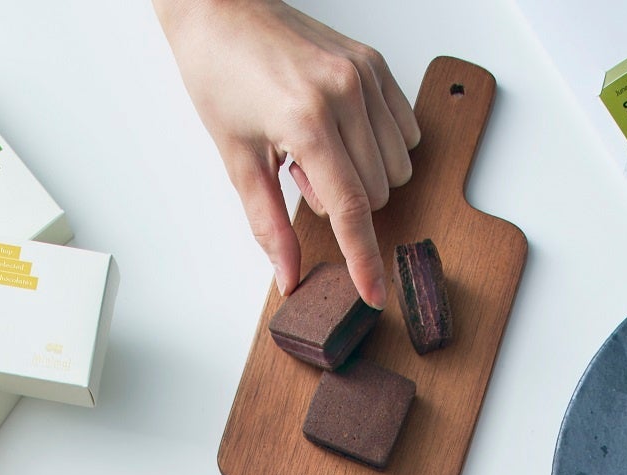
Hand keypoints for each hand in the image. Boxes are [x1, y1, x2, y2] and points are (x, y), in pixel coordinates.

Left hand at [155, 0, 419, 307]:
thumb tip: (288, 276)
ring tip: (317, 145)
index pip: (351, 209)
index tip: (373, 293)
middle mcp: (345, 94)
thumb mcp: (237, 158)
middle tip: (298, 168)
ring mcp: (365, 76)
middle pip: (376, 193)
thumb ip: (269, 223)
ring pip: (397, 167)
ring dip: (362, 172)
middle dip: (342, 198)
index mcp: (306, 121)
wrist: (220, 10)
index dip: (363, 259)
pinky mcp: (376, 64)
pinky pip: (406, 132)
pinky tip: (341, 131)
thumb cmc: (220, 74)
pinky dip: (380, 146)